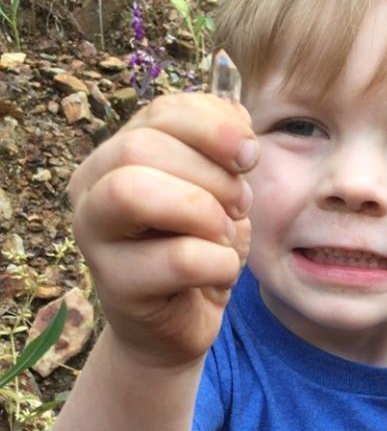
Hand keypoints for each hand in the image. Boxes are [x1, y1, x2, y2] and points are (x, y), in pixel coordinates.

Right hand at [68, 93, 256, 367]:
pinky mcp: (115, 286)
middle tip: (238, 206)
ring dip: (205, 212)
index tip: (249, 157)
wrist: (183, 319)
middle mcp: (92, 187)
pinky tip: (220, 272)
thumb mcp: (218, 188)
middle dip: (212, 175)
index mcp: (119, 152)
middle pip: (140, 146)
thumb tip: (238, 121)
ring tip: (225, 233)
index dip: (215, 127)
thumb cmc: (199, 243)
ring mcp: (94, 237)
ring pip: (134, 192)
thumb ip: (223, 147)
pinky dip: (220, 262)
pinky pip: (179, 258)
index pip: (162, 112)